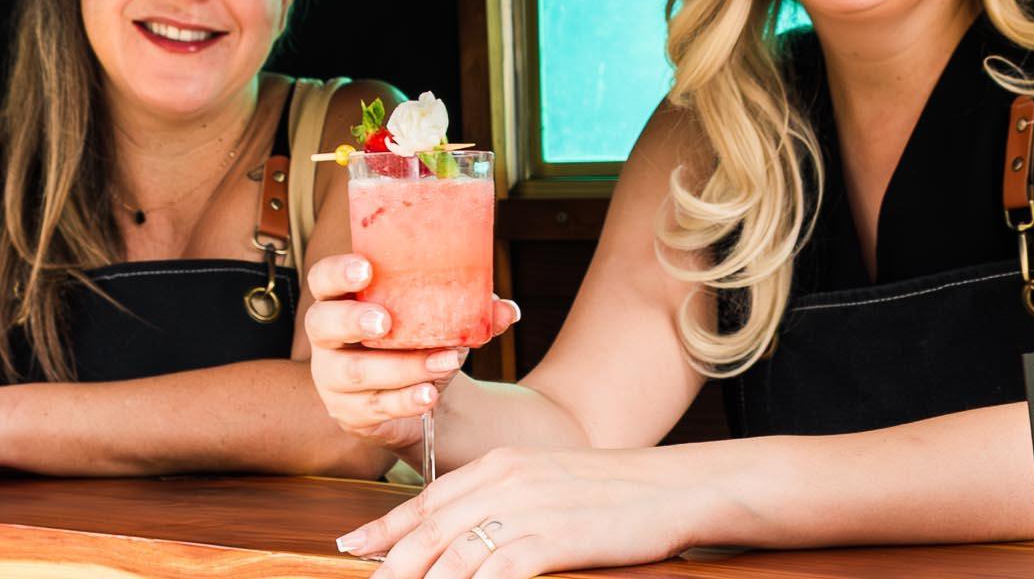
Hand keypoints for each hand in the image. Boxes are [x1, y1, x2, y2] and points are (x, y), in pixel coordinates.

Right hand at [303, 254, 518, 447]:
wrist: (423, 395)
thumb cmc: (421, 341)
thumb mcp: (442, 320)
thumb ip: (472, 311)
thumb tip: (507, 310)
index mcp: (342, 299)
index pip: (323, 279)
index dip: (338, 272)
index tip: (366, 269)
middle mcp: (328, 337)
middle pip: (322, 324)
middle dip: (353, 320)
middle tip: (385, 321)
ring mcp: (332, 378)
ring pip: (356, 372)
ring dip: (402, 366)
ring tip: (444, 361)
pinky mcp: (350, 413)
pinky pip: (375, 407)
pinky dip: (406, 401)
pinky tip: (429, 395)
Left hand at [335, 446, 712, 578]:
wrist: (677, 488)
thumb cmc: (618, 492)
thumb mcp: (551, 482)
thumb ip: (507, 498)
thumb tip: (473, 532)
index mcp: (503, 465)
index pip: (429, 499)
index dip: (387, 527)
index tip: (356, 548)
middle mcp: (507, 482)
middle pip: (430, 531)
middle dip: (393, 565)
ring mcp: (529, 510)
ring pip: (455, 557)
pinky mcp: (553, 540)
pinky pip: (497, 573)